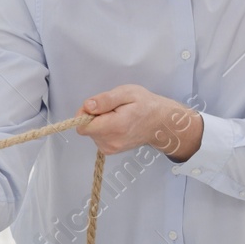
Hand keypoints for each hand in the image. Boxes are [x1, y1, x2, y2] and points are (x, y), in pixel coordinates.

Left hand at [77, 84, 202, 158]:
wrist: (161, 123)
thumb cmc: (146, 105)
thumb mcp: (127, 93)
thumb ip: (105, 100)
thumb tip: (87, 106)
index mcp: (114, 127)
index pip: (83, 126)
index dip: (84, 113)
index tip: (97, 106)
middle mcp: (110, 142)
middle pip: (86, 129)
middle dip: (94, 117)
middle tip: (112, 110)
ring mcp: (110, 149)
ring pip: (91, 133)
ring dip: (99, 123)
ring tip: (117, 116)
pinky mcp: (110, 151)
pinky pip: (97, 138)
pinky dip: (103, 130)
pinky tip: (117, 124)